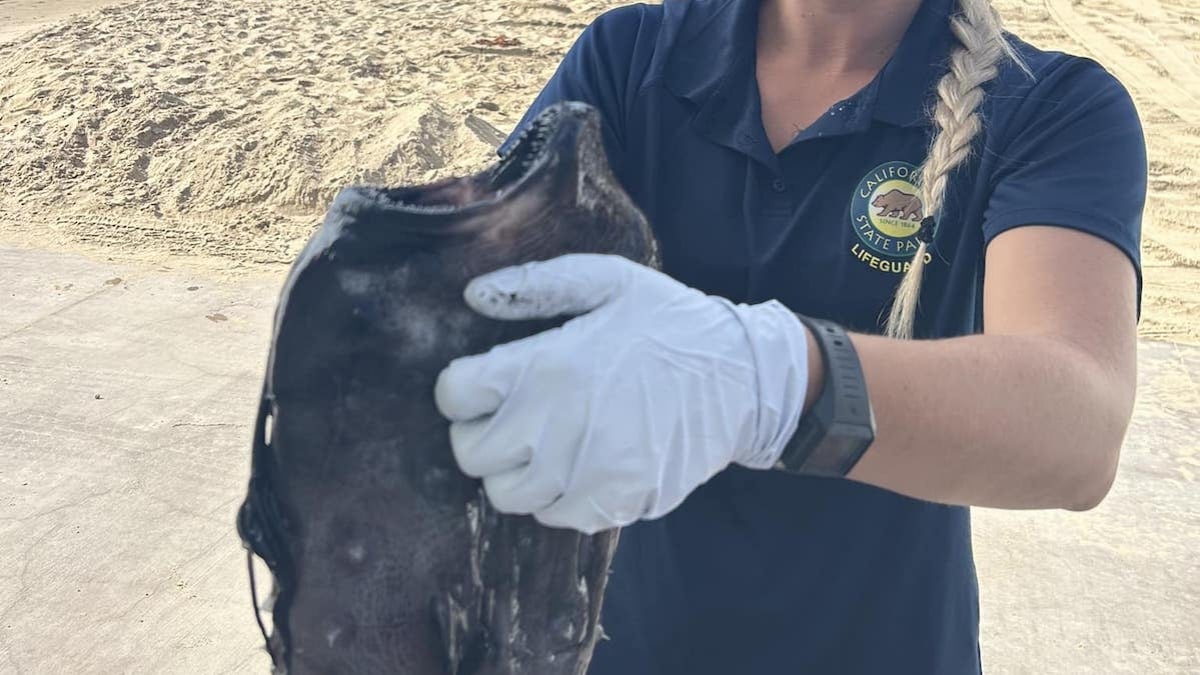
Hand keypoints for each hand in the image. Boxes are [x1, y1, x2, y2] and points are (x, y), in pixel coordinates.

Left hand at [434, 253, 810, 533]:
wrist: (743, 378)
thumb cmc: (670, 322)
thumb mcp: (609, 280)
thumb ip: (537, 285)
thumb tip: (472, 296)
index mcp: (546, 365)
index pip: (453, 395)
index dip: (460, 388)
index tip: (482, 383)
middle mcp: (556, 424)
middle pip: (469, 453)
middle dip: (479, 433)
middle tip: (510, 417)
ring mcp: (585, 471)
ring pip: (504, 493)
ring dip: (514, 470)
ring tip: (543, 444)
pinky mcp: (614, 502)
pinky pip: (553, 516)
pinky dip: (555, 497)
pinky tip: (578, 466)